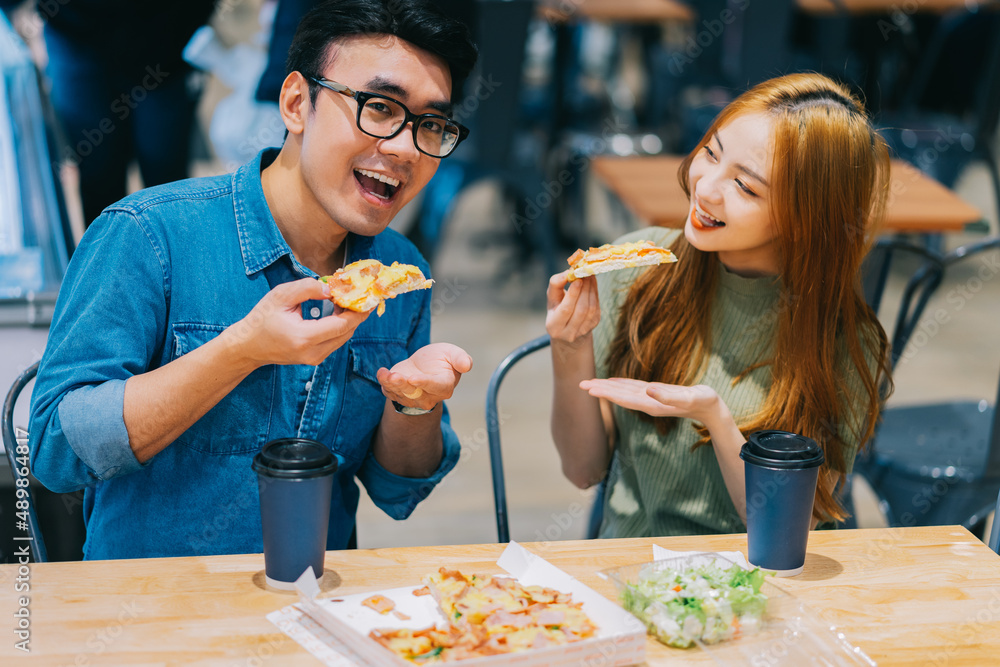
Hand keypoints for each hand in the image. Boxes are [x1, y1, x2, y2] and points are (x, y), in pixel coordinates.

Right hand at [227, 278, 369, 367]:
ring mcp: (314, 359)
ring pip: (343, 338)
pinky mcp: (314, 359)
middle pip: (347, 333)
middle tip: (361, 294)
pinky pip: (335, 341)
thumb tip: (331, 289)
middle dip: (357, 313)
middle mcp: (313, 352)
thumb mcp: (281, 296)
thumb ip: (307, 288)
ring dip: (349, 319)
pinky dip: (340, 326)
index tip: (368, 297)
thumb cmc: (261, 319)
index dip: (358, 311)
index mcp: (304, 337)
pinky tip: (337, 311)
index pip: (342, 325)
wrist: (248, 346)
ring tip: (347, 299)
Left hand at [377, 343, 472, 409]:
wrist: (424, 364)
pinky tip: (382, 372)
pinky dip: (384, 382)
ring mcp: (412, 398)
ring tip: (386, 374)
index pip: (435, 386)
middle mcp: (429, 396)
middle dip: (403, 385)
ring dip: (391, 384)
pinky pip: (390, 392)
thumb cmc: (442, 358)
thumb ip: (460, 359)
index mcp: (444, 385)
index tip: (413, 379)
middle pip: (415, 393)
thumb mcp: (453, 353)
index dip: (424, 383)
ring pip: (400, 394)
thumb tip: (467, 365)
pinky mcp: (399, 395)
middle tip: (395, 376)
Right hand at [545, 271, 599, 346]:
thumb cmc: (557, 308)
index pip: (565, 310)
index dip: (573, 294)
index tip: (578, 279)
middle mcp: (569, 333)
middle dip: (584, 289)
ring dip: (591, 290)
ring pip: (591, 308)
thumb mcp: (552, 298)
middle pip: (581, 309)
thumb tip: (568, 272)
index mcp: (554, 326)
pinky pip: (596, 307)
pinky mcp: (593, 325)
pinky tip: (591, 284)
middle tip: (585, 273)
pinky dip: (595, 293)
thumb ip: (556, 284)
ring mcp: (583, 330)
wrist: (567, 327)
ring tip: (588, 276)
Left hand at [580, 378, 726, 426]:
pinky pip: (634, 388)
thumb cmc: (703, 402)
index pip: (623, 399)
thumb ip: (669, 396)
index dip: (606, 393)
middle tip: (580, 384)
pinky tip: (613, 381)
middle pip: (619, 396)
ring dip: (607, 388)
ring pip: (624, 392)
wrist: (712, 409)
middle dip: (600, 390)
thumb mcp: (688, 397)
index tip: (589, 389)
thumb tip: (648, 390)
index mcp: (651, 405)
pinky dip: (621, 384)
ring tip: (590, 383)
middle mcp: (648, 403)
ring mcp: (651, 399)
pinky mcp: (656, 393)